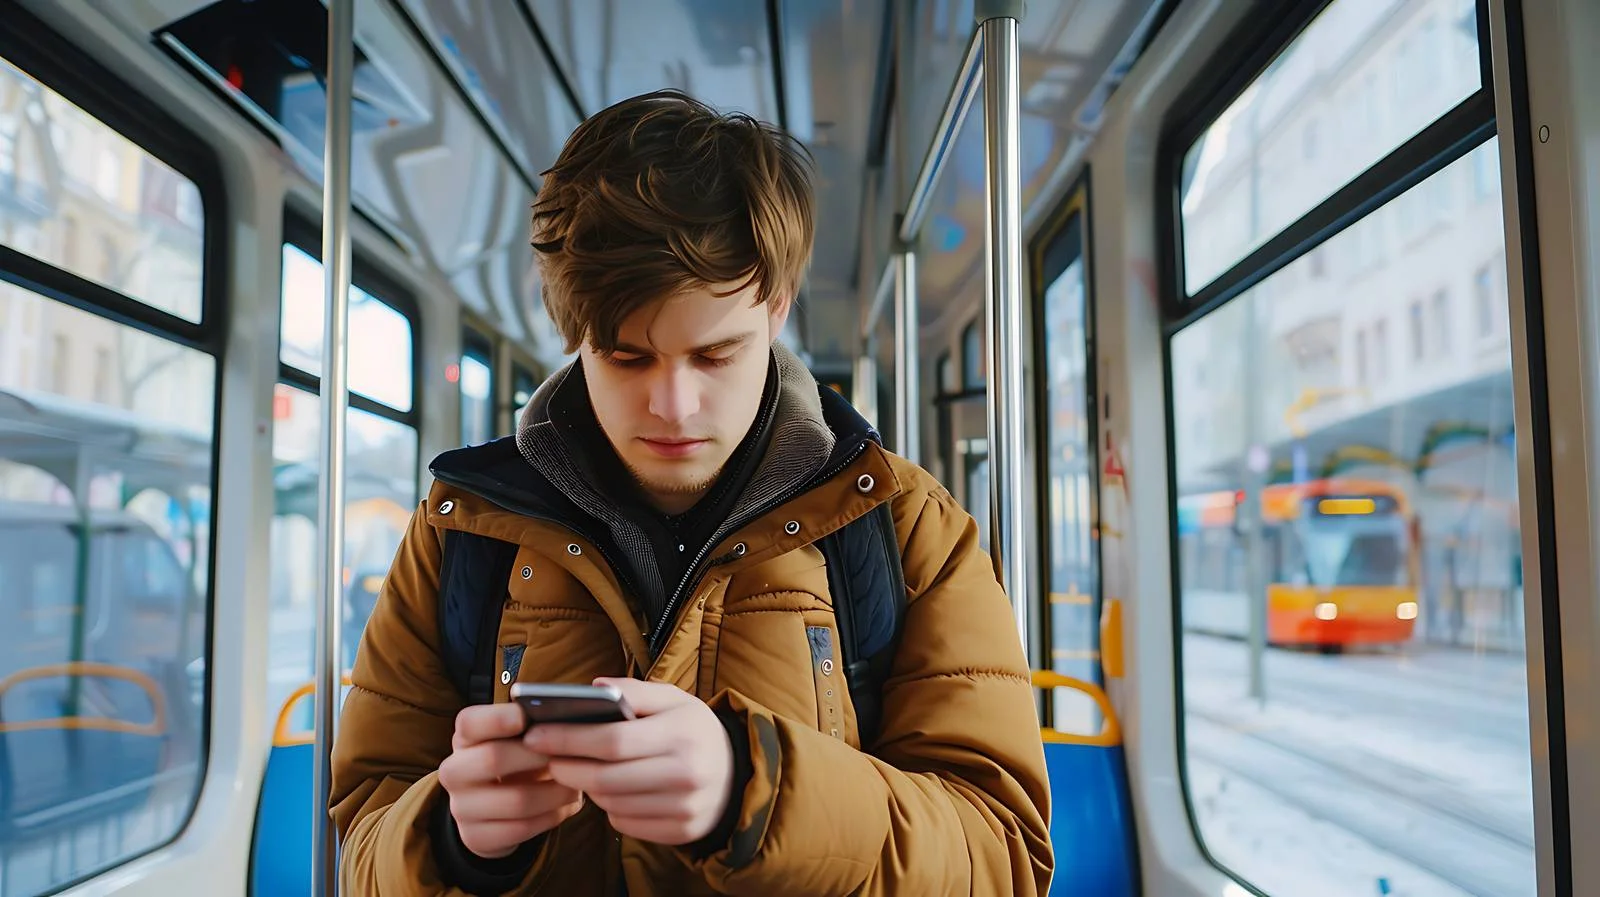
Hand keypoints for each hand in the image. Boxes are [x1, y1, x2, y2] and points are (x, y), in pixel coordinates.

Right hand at [438, 703, 584, 859]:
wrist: (493, 811)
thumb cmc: (515, 763)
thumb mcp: (516, 741)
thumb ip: (532, 727)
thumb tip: (564, 721)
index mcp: (465, 738)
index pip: (470, 722)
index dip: (498, 718)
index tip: (527, 717)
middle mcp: (454, 771)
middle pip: (493, 758)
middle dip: (537, 756)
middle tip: (568, 754)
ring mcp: (461, 807)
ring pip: (517, 800)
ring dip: (555, 793)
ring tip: (576, 785)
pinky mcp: (476, 837)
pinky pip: (522, 828)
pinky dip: (551, 817)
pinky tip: (564, 806)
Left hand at [526, 678, 734, 845]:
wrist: (737, 774)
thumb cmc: (693, 730)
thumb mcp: (674, 699)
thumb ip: (634, 691)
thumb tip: (593, 688)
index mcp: (683, 733)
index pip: (614, 740)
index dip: (570, 739)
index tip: (537, 734)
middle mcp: (687, 773)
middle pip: (607, 777)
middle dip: (568, 767)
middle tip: (547, 758)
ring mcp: (685, 807)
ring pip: (612, 803)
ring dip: (587, 788)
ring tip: (579, 770)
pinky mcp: (680, 831)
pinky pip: (625, 824)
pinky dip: (609, 808)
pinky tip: (610, 791)